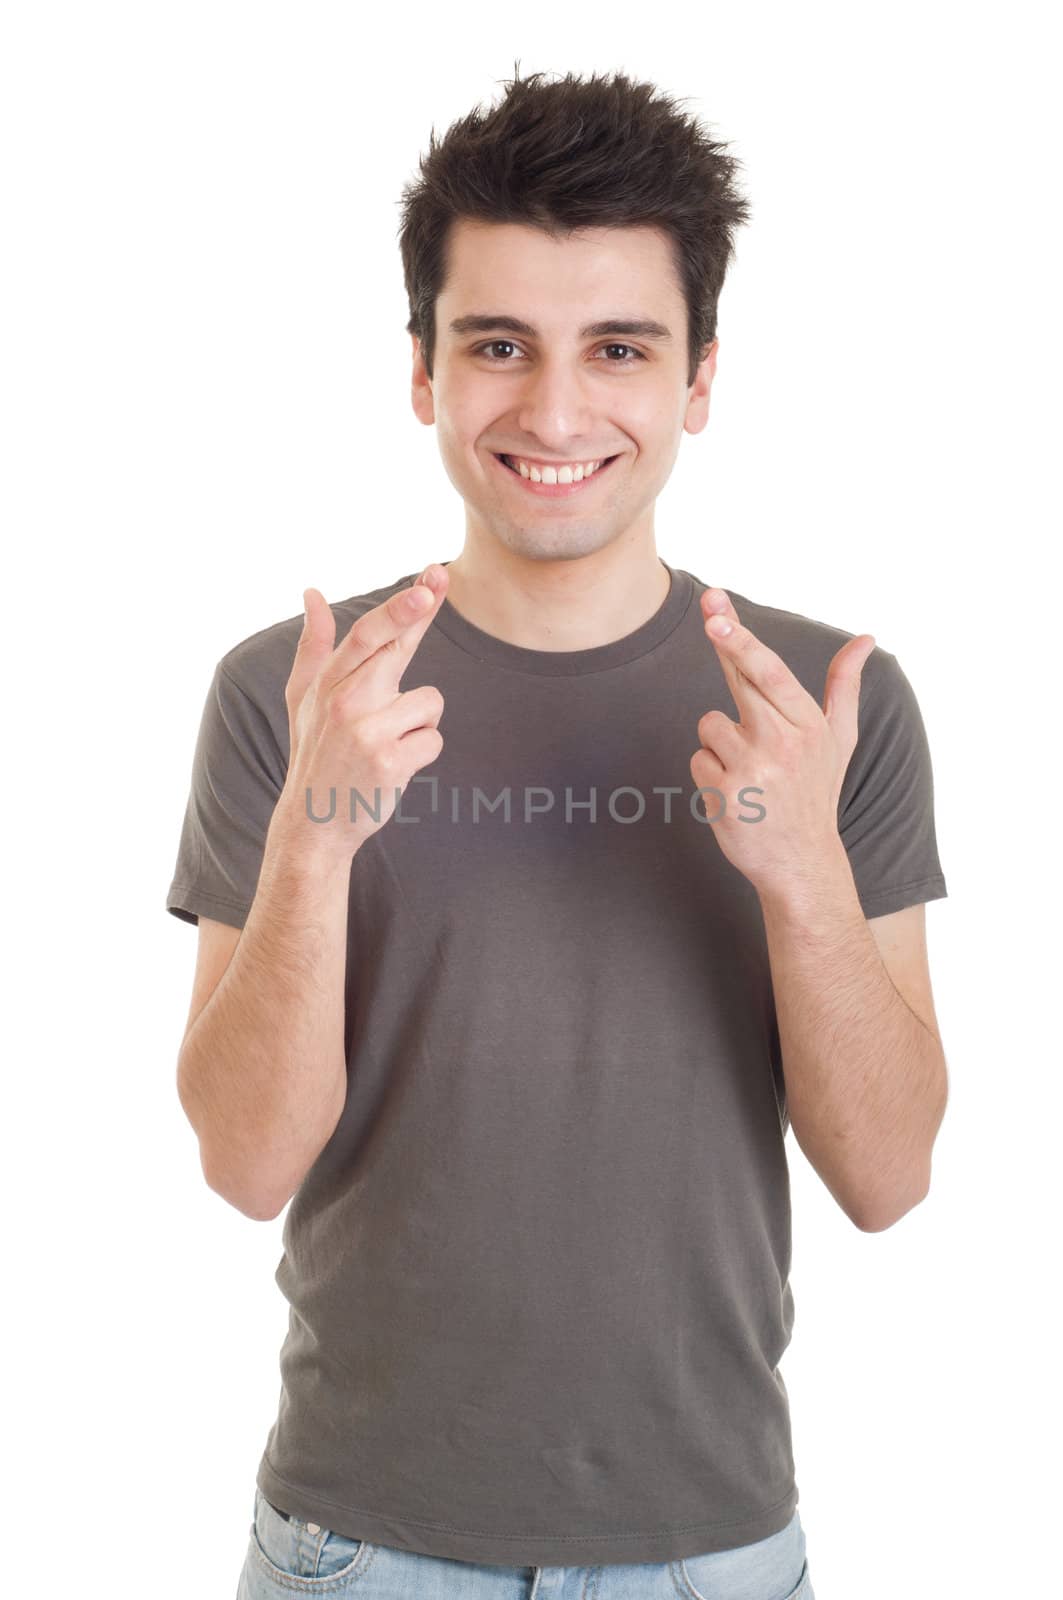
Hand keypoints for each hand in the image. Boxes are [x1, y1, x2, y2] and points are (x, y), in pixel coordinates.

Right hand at [273, 563, 449, 864]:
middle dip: (417, 611)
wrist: (314, 822)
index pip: (367, 633)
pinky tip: (395, 766)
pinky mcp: (389, 762)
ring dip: (419, 723)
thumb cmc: (316, 753)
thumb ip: (314, 644)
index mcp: (327, 683)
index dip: (401, 604)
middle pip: (394, 647)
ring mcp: (366, 732)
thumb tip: (312, 592)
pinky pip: (434, 739)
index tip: (429, 577)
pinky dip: (422, 752)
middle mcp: (344, 702)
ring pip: (429, 702)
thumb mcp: (304, 697)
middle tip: (437, 577)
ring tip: (388, 743)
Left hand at [690, 586, 875, 897]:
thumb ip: (845, 685)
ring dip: (719, 741)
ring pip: (710, 724)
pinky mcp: (725, 797)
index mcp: (809, 726)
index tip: (717, 613)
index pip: (770, 672)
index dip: (741, 638)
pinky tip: (734, 791)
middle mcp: (784, 744)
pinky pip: (698, 760)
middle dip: (724, 641)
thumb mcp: (838, 739)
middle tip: (710, 609)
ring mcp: (753, 771)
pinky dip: (708, 772)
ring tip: (747, 768)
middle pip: (742, 680)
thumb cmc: (814, 791)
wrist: (800, 861)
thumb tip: (867, 638)